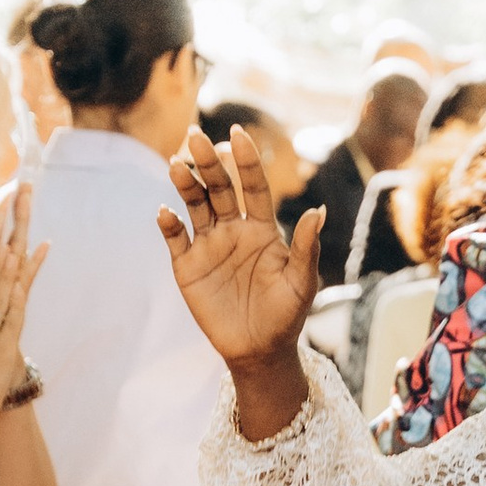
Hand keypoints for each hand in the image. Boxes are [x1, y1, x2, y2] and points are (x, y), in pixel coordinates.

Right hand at [157, 130, 321, 389]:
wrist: (259, 351)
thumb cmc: (286, 315)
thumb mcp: (302, 282)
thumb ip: (307, 247)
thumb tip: (319, 210)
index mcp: (262, 228)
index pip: (252, 186)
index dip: (245, 161)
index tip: (238, 134)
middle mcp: (233, 229)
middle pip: (219, 188)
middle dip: (208, 162)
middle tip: (196, 136)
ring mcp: (208, 245)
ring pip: (194, 205)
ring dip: (185, 184)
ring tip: (176, 164)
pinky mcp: (187, 266)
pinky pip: (175, 238)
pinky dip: (169, 224)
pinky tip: (166, 212)